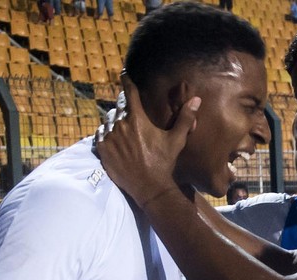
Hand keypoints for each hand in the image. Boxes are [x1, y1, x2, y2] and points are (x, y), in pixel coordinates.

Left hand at [95, 74, 199, 208]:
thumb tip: (196, 99)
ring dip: (114, 121)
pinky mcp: (102, 149)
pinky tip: (113, 138)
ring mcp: (110, 137)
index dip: (126, 81)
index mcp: (138, 119)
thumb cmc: (164, 163)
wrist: (149, 187)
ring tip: (122, 129)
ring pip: (108, 120)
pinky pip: (100, 133)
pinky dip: (105, 133)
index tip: (123, 74)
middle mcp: (121, 125)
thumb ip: (185, 118)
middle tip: (129, 113)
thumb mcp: (176, 140)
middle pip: (118, 107)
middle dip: (124, 108)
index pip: (129, 93)